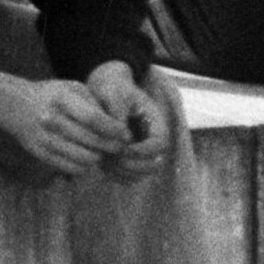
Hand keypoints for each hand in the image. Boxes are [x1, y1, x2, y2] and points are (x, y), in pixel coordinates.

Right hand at [0, 67, 123, 178]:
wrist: (14, 104)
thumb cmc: (52, 95)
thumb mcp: (73, 89)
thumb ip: (96, 106)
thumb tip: (121, 131)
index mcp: (60, 98)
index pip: (94, 119)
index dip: (115, 130)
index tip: (126, 135)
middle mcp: (50, 119)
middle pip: (93, 142)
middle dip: (113, 147)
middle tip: (120, 146)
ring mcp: (44, 138)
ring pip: (87, 159)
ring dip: (100, 157)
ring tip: (102, 151)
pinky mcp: (41, 153)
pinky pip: (74, 169)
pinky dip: (86, 166)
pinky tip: (87, 156)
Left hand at [84, 59, 171, 180]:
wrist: (105, 88)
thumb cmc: (111, 88)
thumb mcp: (114, 95)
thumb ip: (118, 115)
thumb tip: (124, 139)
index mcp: (156, 122)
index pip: (161, 143)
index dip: (144, 150)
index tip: (124, 148)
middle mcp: (152, 140)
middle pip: (155, 163)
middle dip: (135, 164)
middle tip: (113, 159)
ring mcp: (142, 150)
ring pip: (143, 173)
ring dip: (125, 172)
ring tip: (105, 162)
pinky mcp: (130, 158)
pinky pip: (129, 175)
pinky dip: (118, 175)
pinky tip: (102, 166)